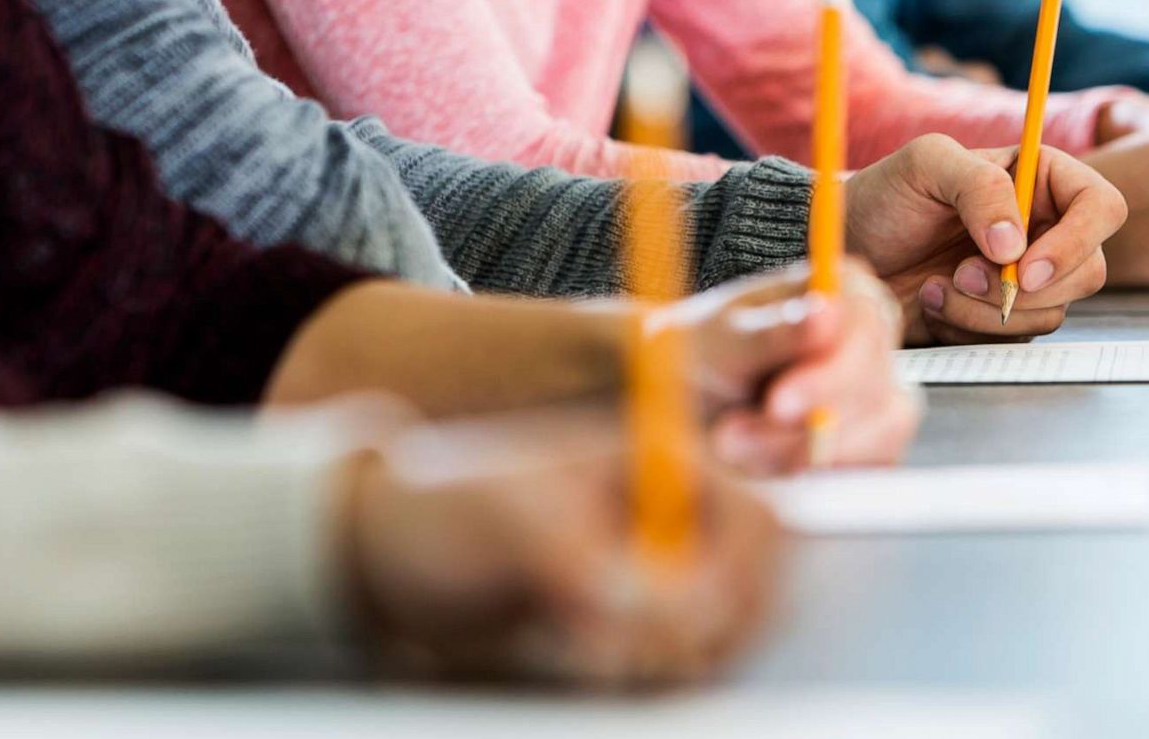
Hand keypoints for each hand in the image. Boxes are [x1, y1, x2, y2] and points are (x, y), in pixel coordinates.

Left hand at [343, 419, 783, 687]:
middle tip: (646, 658)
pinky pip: (680, 671)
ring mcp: (661, 584)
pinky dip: (653, 682)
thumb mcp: (511, 523)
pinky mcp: (636, 637)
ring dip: (683, 664)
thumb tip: (661, 619)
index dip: (742, 577)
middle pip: (757, 591)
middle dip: (718, 632)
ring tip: (597, 660)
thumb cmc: (446, 512)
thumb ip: (587, 565)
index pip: (756, 522)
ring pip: (725, 641)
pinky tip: (593, 671)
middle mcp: (676, 526)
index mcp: (663, 466)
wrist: (391, 563)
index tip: (694, 622)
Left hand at [663, 262, 920, 473]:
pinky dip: (812, 475)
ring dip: (796, 454)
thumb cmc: (705, 356)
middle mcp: (873, 338)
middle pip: (873, 389)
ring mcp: (881, 392)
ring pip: (874, 436)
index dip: (827, 375)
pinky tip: (762, 464)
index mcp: (847, 290)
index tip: (777, 406)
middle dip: (801, 426)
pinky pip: (866, 469)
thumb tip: (822, 314)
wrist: (690, 404)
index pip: (864, 329)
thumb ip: (771, 332)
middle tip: (731, 438)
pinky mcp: (875, 443)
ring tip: (732, 446)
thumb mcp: (722, 342)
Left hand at [845, 133, 1126, 346]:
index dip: (1076, 243)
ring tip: (934, 285)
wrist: (849, 247)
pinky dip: (969, 329)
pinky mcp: (1002, 315)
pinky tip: (932, 303)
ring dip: (986, 310)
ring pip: (1050, 313)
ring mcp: (1026, 276)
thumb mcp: (925, 165)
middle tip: (959, 274)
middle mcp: (1045, 228)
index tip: (1023, 269)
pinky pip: (1014, 339)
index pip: (1101, 208)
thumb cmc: (885, 196)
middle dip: (1021, 286)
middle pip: (1088, 271)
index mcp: (1041, 179)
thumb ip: (980, 186)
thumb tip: (1016, 243)